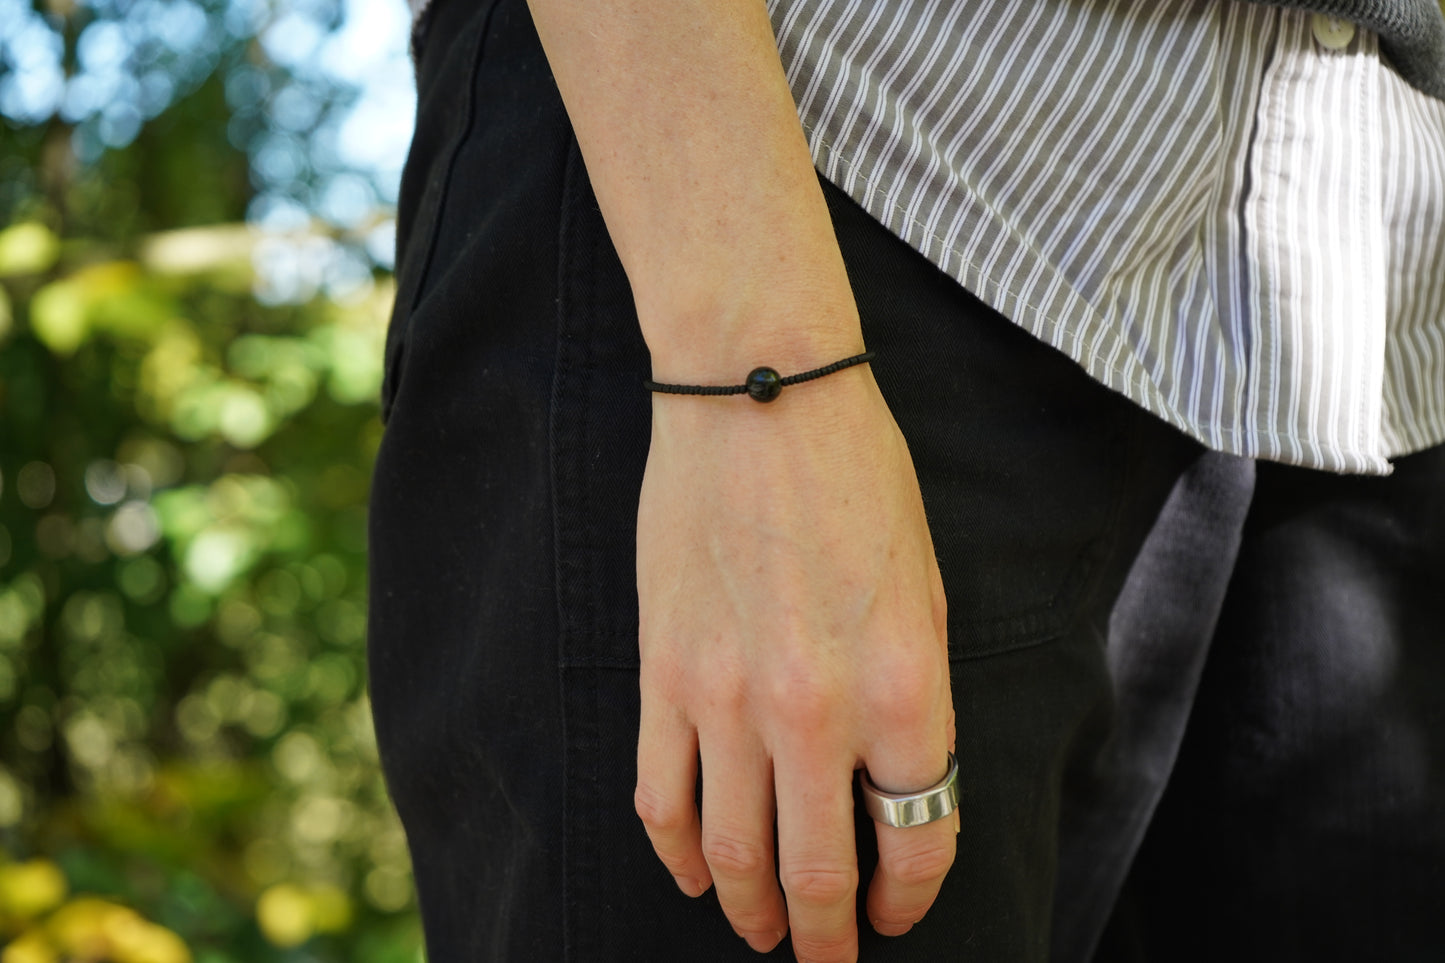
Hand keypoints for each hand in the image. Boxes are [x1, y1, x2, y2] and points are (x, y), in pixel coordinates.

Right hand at [635, 367, 955, 961]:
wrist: (758, 393)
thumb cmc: (858, 478)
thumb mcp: (925, 589)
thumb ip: (914, 699)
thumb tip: (893, 786)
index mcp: (903, 687)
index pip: (918, 839)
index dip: (911, 897)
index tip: (898, 913)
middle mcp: (816, 711)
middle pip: (820, 871)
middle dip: (825, 937)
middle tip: (824, 960)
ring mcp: (728, 697)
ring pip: (732, 853)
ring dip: (752, 911)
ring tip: (761, 931)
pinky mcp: (663, 673)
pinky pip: (662, 798)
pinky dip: (678, 854)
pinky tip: (695, 873)